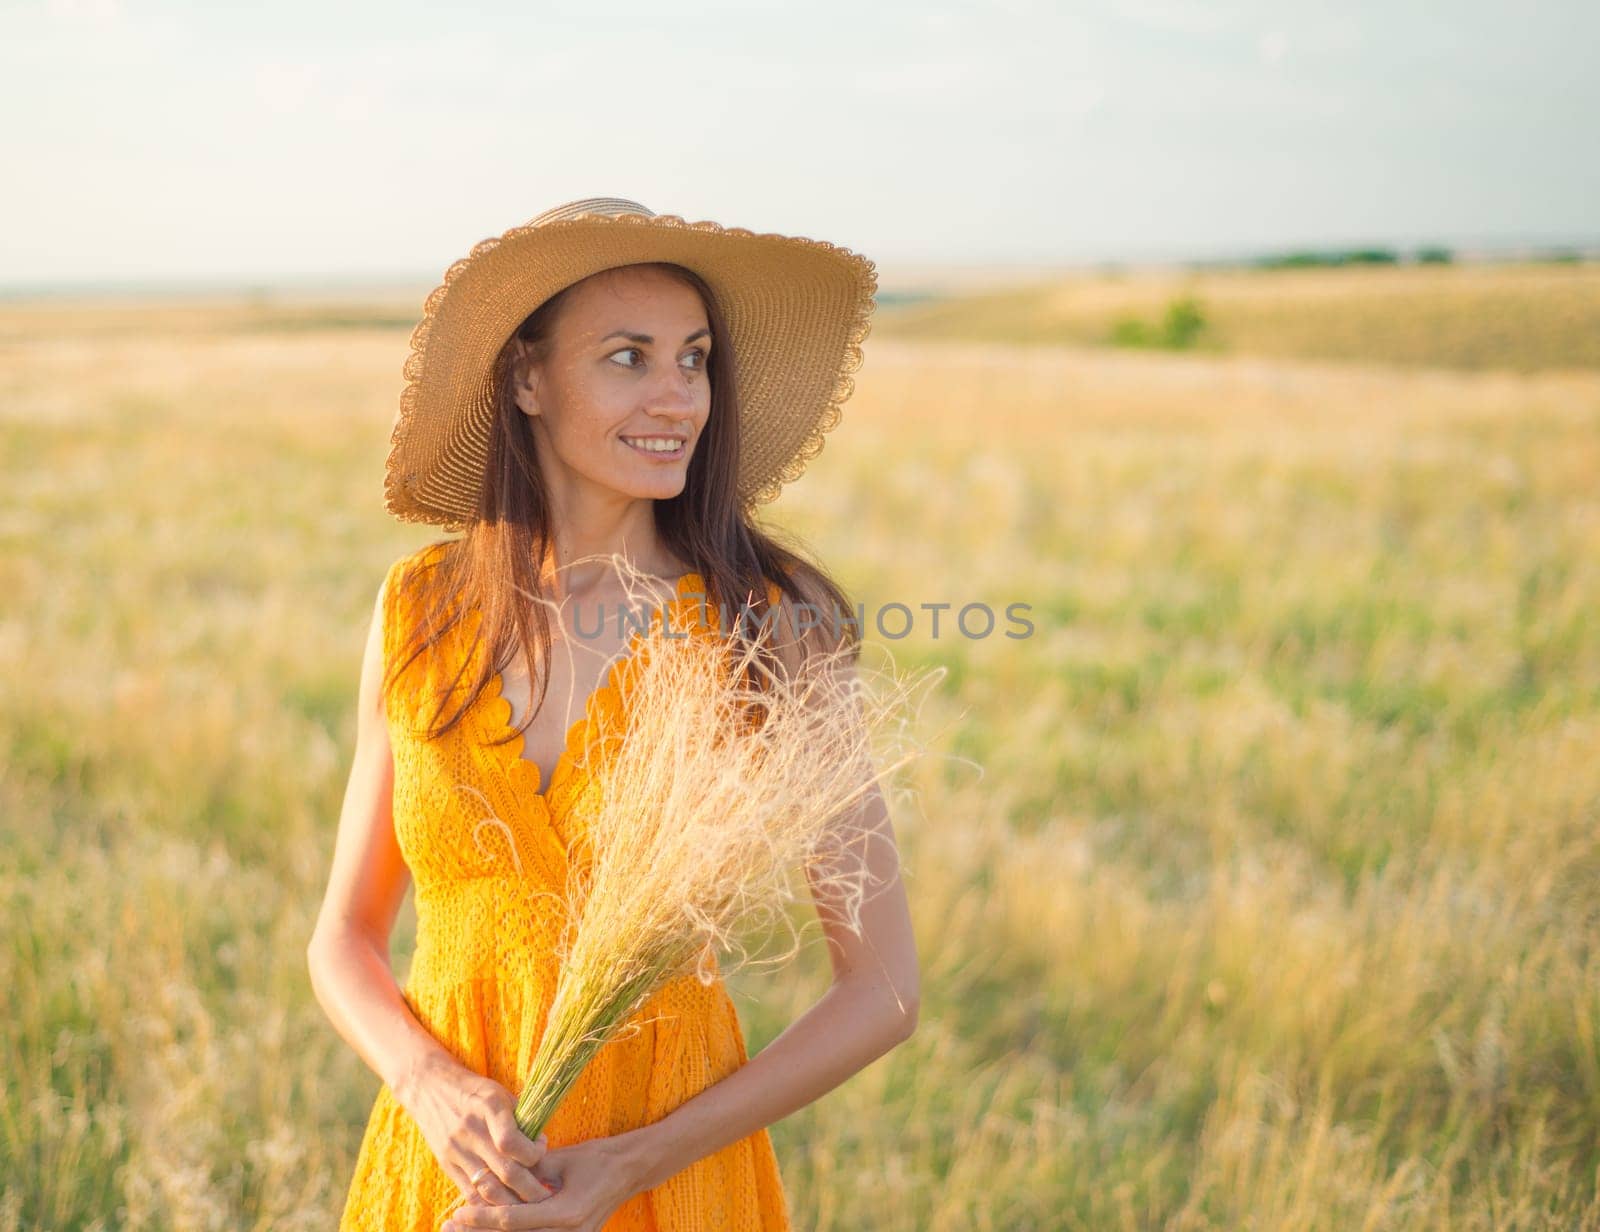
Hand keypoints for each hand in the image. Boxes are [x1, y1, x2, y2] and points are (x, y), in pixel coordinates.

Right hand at [395, 1050, 554, 1206]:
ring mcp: (457, 1151)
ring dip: (512, 1202)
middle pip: (506, 1172)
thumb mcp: (498, 1093)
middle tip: (545, 1194)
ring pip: (489, 1190)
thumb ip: (519, 1118)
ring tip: (527, 1204)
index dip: (534, 1153)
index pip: (512, 1143)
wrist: (429, 1088)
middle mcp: (471, 1131)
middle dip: (531, 1188)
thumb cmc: (473, 1090)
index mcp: (489, 1107)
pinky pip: (470, 1194)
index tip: (540, 1149)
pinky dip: (489, 1205)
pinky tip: (503, 1204)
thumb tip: (539, 1146)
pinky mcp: (446, 1165)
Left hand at [442, 1132, 644, 1231]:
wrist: (630, 1170)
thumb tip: (494, 1177)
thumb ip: (529, 1172)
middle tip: (449, 1227)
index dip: (482, 1218)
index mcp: (567, 1213)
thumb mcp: (561, 1160)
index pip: (513, 1221)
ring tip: (462, 1230)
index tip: (457, 1213)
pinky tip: (490, 1229)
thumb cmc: (597, 1157)